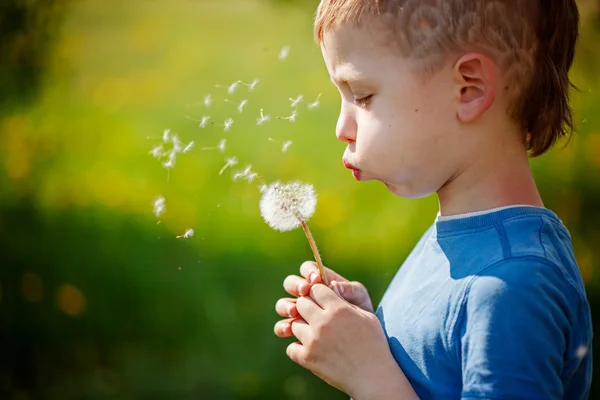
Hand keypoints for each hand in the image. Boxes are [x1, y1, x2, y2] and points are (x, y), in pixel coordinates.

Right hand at [274, 262, 373, 337]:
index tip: (316, 279)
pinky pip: (283, 327)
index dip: (309, 272)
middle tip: (304, 292)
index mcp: (321, 283)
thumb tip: (334, 285)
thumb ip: (350, 290)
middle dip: (296, 286)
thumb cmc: (362, 315)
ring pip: (283, 304)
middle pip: (291, 284)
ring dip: (286, 306)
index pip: (308, 269)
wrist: (364, 345)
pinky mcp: (297, 332)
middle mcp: (307, 296)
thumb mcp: (361, 301)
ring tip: (294, 311)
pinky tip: (288, 331)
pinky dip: (283, 327)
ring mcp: (300, 313)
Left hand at [285, 283, 410, 397]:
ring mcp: (313, 340)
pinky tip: (310, 350)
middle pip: (301, 303)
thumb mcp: (366, 316)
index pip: (316, 289)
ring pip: (294, 324)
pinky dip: (298, 349)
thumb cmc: (374, 344)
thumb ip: (346, 301)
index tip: (321, 300)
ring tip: (315, 335)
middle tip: (315, 315)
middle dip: (307, 307)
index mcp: (338, 309)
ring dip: (302, 328)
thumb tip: (331, 288)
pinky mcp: (307, 358)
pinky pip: (291, 348)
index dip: (318, 293)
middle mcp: (323, 322)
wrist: (373, 377)